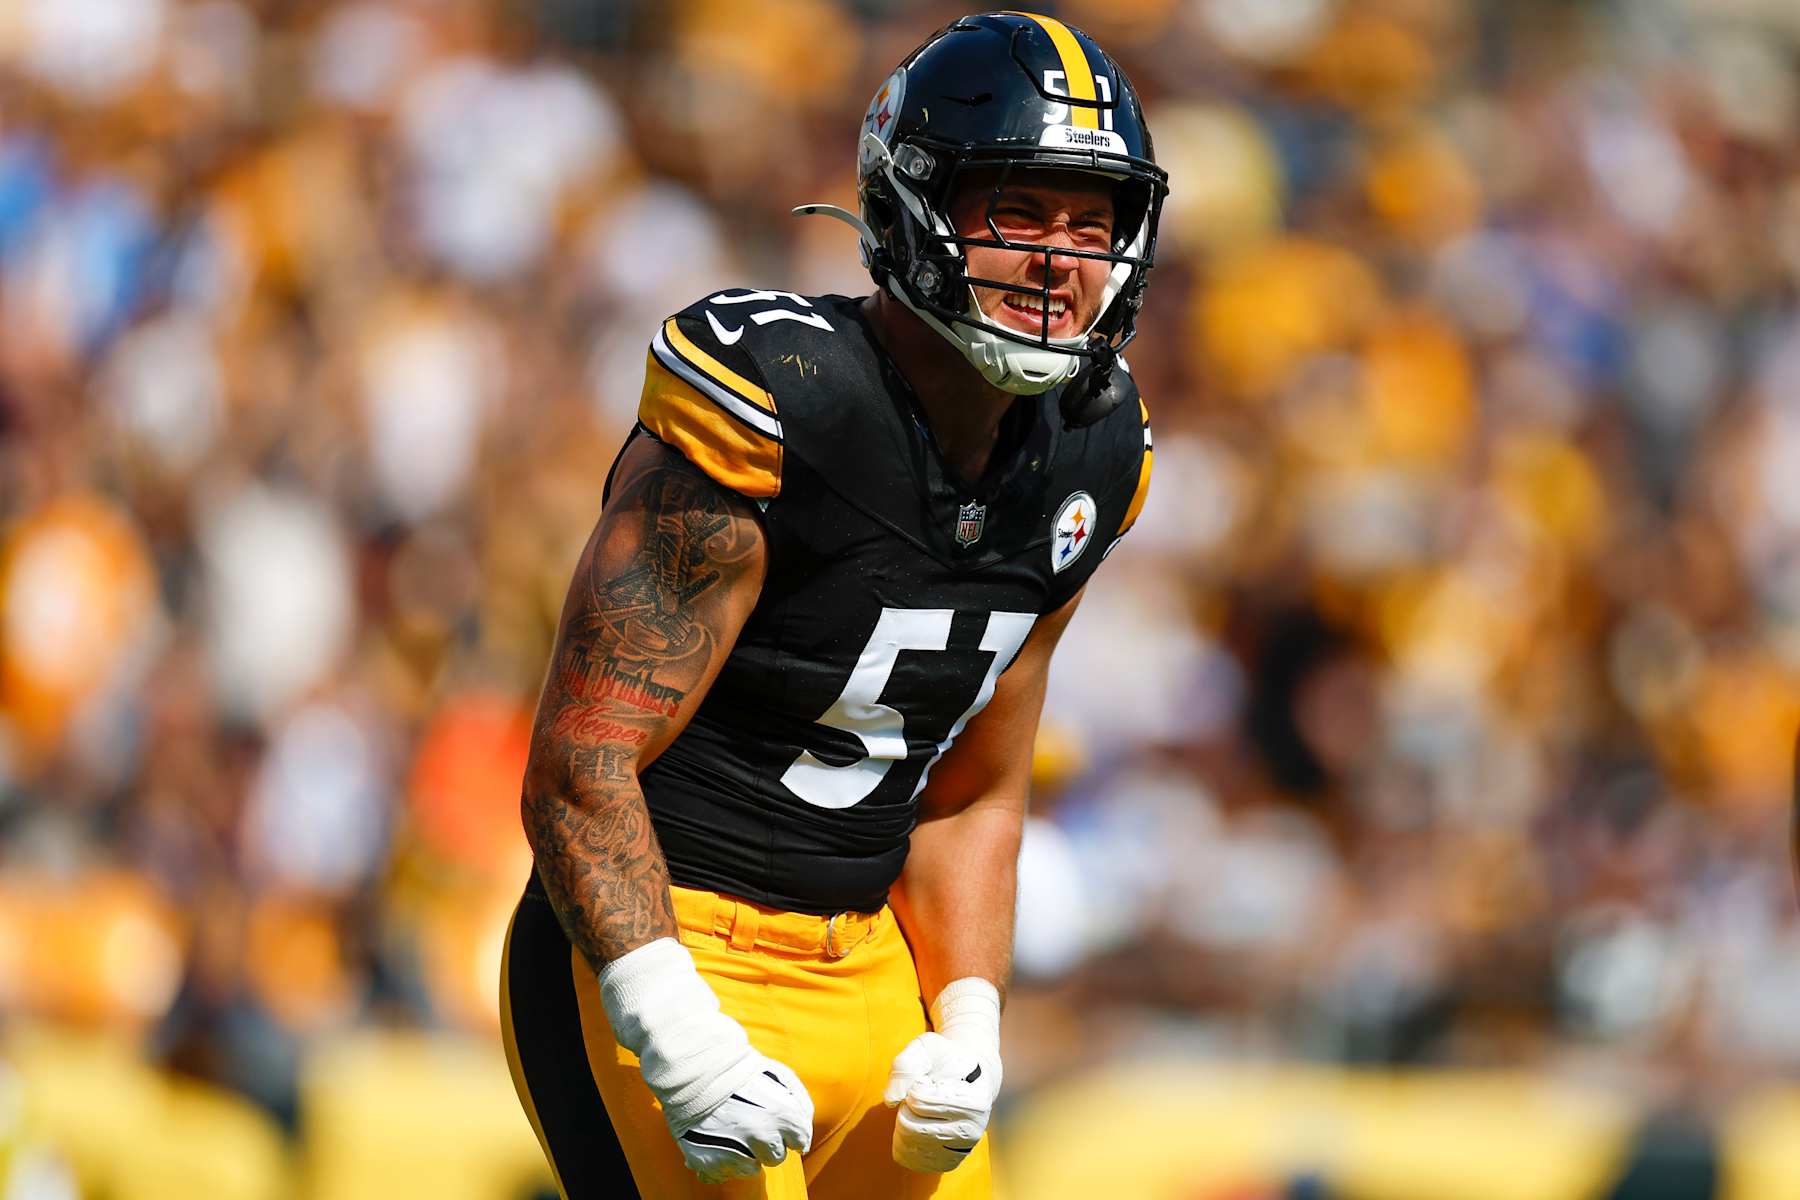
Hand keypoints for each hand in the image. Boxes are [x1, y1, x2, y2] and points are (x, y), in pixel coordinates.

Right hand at [600, 939, 813, 1182]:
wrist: (691, 1066)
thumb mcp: (777, 1073)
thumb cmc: (736, 1068)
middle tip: (752, 1122)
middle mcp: (761, 1135)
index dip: (792, 1132)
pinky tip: (720, 1137)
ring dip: (748, 1152)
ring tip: (734, 1127)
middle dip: (769, 1142)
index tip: (780, 1125)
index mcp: (782, 1113)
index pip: (801, 1140)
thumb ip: (799, 1102)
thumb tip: (805, 1132)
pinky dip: (726, 1159)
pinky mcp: (711, 1161)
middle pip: (777, 1156)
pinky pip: (729, 1172)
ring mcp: (736, 1150)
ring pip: (754, 1167)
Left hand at [884, 978, 1001, 1172]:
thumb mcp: (927, 1048)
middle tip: (918, 1095)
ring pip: (908, 1144)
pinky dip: (901, 1140)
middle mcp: (972, 1131)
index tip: (928, 1079)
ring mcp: (961, 1151)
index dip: (914, 1085)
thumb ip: (906, 1065)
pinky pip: (909, 1159)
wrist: (966, 1079)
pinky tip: (915, 1125)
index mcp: (975, 1102)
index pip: (919, 1101)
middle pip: (910, 1126)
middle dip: (904, 1106)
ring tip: (919, 1109)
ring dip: (903, 1121)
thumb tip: (891, 1100)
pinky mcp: (947, 1163)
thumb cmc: (944, 1060)